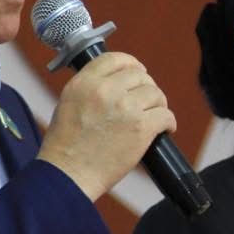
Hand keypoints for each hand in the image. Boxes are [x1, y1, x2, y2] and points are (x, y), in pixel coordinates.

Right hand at [37, 51, 177, 200]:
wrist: (69, 174)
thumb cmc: (65, 146)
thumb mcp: (68, 102)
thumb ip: (90, 88)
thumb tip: (116, 82)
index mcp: (85, 82)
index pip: (115, 59)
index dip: (131, 64)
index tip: (138, 72)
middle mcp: (105, 90)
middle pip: (139, 75)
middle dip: (146, 87)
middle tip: (146, 101)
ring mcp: (125, 108)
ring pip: (155, 93)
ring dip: (158, 104)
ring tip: (155, 116)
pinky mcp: (141, 128)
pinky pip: (165, 115)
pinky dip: (168, 122)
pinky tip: (165, 129)